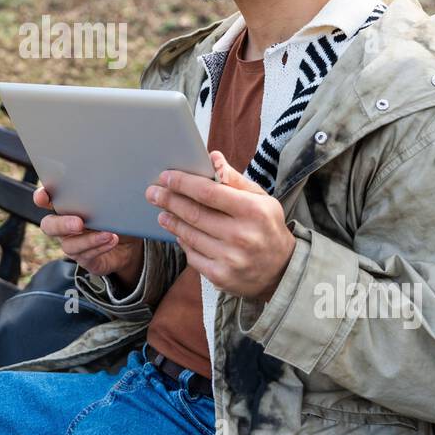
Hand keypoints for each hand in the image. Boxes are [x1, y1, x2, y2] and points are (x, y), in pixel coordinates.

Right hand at [34, 183, 143, 279]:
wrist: (130, 244)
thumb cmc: (117, 218)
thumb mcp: (112, 203)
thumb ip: (103, 195)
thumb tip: (109, 186)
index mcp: (66, 207)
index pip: (46, 200)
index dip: (41, 198)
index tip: (43, 196)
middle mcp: (64, 227)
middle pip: (49, 226)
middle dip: (62, 224)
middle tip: (79, 223)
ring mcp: (73, 244)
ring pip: (69, 245)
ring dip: (89, 239)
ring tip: (107, 233)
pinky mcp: (85, 259)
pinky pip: (86, 256)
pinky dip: (99, 247)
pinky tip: (111, 239)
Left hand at [145, 150, 295, 303]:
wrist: (282, 270)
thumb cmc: (267, 227)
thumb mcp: (261, 199)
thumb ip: (235, 179)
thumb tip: (212, 158)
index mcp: (253, 211)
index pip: (209, 193)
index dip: (183, 183)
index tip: (166, 177)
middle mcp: (241, 236)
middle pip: (194, 213)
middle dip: (169, 200)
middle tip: (153, 192)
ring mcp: (230, 259)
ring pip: (189, 235)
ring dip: (171, 221)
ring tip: (162, 211)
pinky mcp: (220, 276)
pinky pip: (192, 255)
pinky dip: (182, 241)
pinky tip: (179, 232)